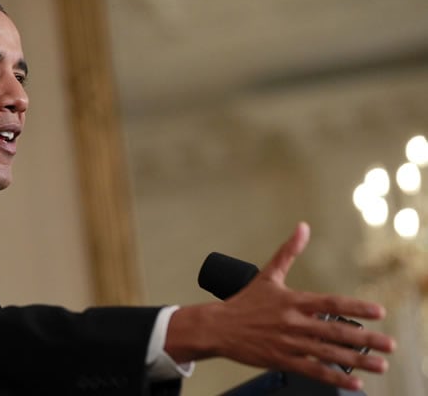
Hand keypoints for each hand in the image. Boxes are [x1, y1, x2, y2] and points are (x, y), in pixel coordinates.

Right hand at [164, 222, 395, 390]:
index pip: (332, 302)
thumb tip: (302, 227)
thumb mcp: (267, 275)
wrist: (218, 327)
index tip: (379, 312)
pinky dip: (335, 377)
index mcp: (293, 301)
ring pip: (329, 353)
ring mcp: (289, 343)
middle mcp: (294, 323)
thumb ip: (288, 252)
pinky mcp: (282, 360)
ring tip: (380, 364)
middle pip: (336, 331)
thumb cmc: (244, 302)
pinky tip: (354, 382)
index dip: (357, 307)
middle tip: (389, 344)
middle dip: (366, 339)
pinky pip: (313, 370)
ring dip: (357, 360)